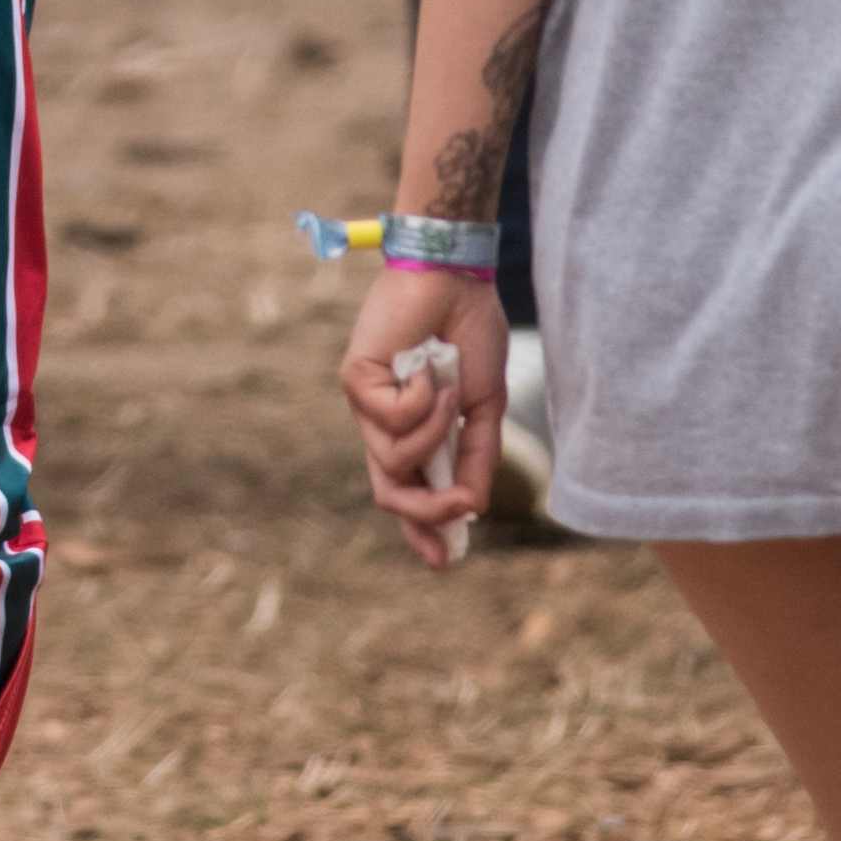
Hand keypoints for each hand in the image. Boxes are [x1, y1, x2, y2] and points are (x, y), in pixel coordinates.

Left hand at [340, 264, 499, 570]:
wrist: (456, 278)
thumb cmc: (470, 335)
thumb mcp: (485, 407)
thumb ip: (476, 456)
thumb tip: (472, 509)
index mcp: (413, 433)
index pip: (406, 493)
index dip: (420, 531)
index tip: (442, 562)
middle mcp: (384, 424)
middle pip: (389, 491)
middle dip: (426, 513)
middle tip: (459, 508)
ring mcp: (367, 404)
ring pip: (393, 459)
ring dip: (436, 433)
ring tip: (452, 390)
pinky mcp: (355, 380)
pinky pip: (391, 420)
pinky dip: (423, 401)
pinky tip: (432, 369)